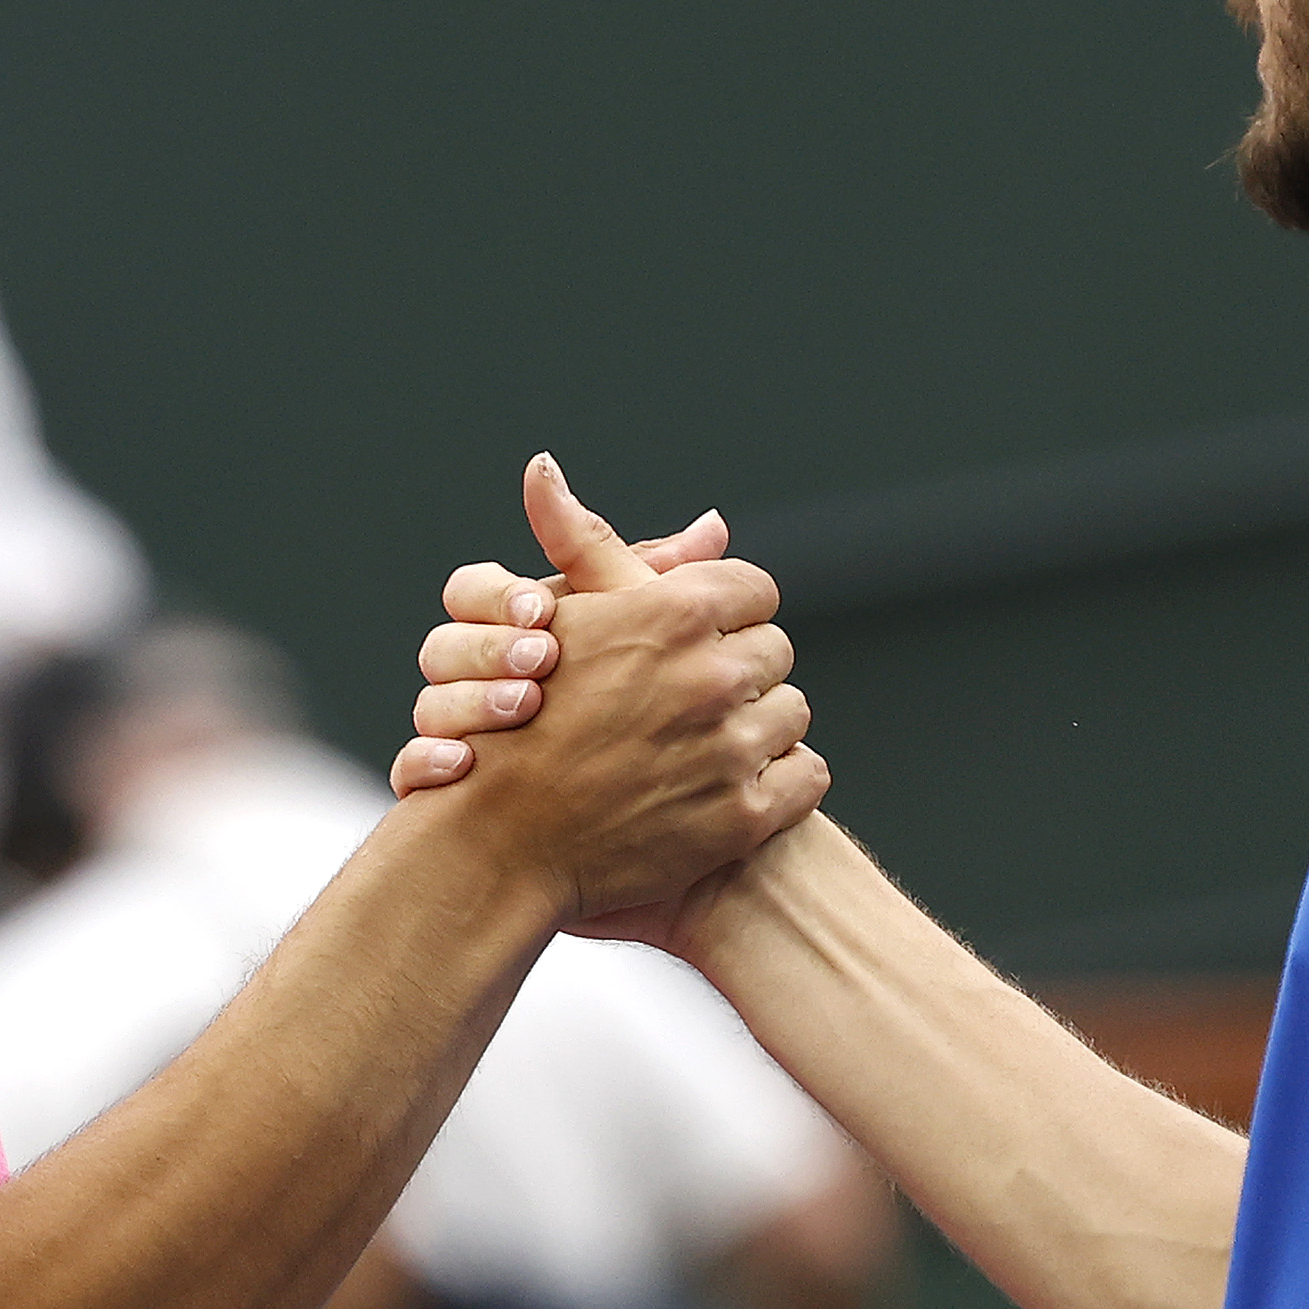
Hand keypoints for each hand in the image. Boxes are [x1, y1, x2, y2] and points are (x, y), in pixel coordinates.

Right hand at [401, 456, 821, 941]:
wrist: (500, 844)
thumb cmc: (519, 722)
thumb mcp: (553, 618)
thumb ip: (579, 541)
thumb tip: (547, 465)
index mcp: (677, 612)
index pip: (754, 590)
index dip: (725, 614)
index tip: (694, 642)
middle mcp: (713, 675)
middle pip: (776, 652)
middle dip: (741, 672)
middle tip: (693, 702)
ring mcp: (732, 749)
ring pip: (794, 715)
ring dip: (760, 730)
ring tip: (707, 748)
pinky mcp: (744, 817)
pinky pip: (808, 776)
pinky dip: (780, 784)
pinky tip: (732, 789)